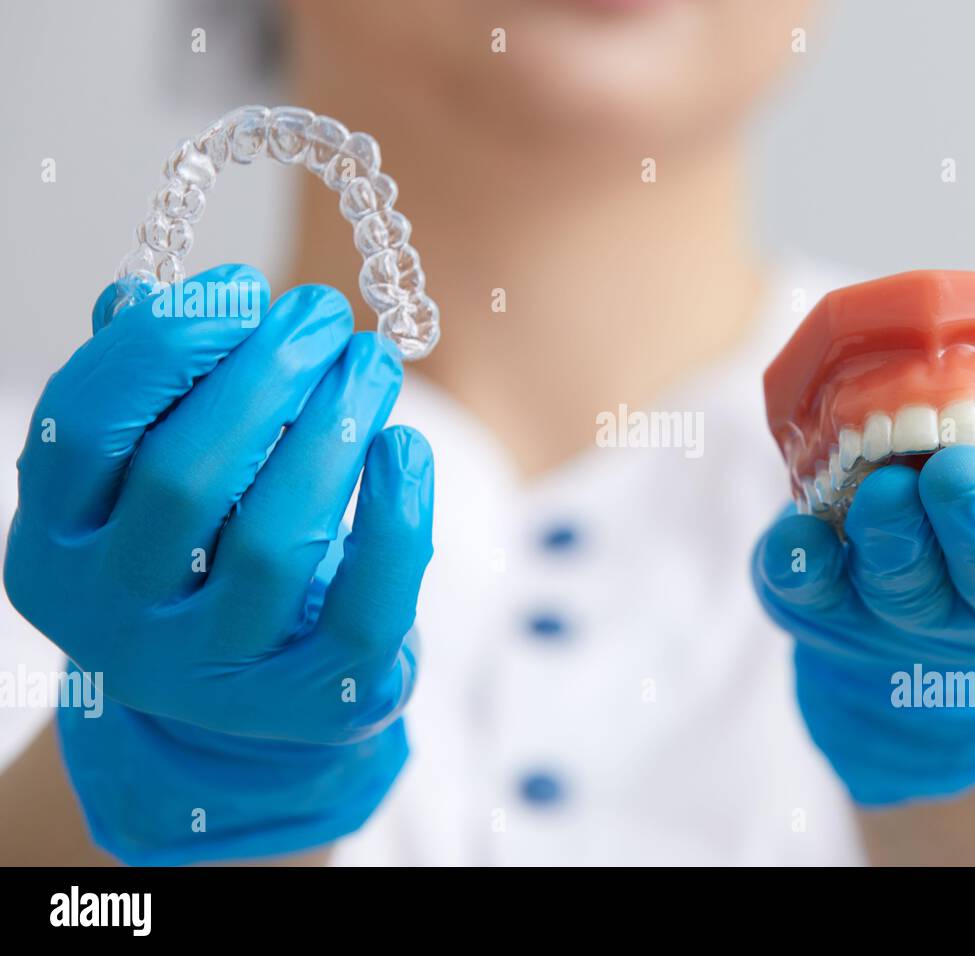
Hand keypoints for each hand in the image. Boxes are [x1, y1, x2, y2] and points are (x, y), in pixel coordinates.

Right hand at [3, 264, 433, 862]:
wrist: (246, 690)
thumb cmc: (202, 549)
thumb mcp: (148, 476)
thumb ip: (141, 392)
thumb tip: (138, 295)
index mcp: (54, 542)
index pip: (86, 426)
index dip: (165, 343)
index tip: (245, 285)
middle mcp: (114, 617)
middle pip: (186, 477)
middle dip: (267, 376)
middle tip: (326, 314)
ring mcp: (209, 672)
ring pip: (276, 541)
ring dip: (336, 430)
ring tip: (373, 364)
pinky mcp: (308, 701)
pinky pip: (362, 610)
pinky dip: (394, 520)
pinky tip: (406, 447)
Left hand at [752, 276, 974, 804]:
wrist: (956, 602)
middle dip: (974, 526)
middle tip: (956, 471)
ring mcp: (917, 617)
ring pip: (905, 587)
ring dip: (894, 536)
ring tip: (884, 482)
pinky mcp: (837, 612)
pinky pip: (815, 599)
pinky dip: (802, 567)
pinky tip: (793, 539)